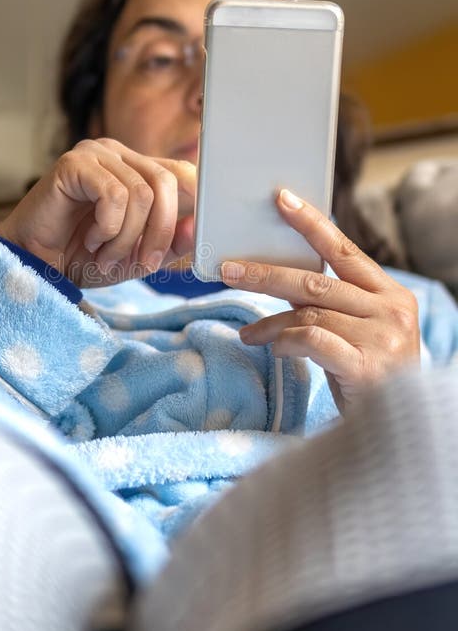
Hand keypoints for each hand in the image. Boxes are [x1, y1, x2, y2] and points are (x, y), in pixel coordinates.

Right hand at [0, 138, 195, 287]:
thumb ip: (169, 243)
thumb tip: (197, 227)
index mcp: (137, 169)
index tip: (181, 244)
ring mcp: (96, 155)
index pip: (183, 173)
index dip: (190, 208)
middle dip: (160, 232)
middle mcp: (119, 154)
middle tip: (142, 263)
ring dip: (127, 238)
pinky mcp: (74, 164)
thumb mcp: (137, 256)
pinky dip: (108, 228)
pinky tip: (91, 240)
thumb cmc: (81, 258)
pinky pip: (113, 195)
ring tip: (106, 255)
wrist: (34, 266)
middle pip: (167, 183)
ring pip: (141, 194)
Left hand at [221, 188, 420, 414]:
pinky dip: (285, 342)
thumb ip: (331, 304)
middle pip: (316, 281)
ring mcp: (382, 338)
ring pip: (308, 313)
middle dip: (266, 274)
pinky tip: (274, 349)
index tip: (282, 200)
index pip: (346, 250)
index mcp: (392, 295)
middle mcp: (391, 311)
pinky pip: (312, 341)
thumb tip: (279, 277)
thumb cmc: (372, 377)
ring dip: (269, 323)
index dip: (311, 224)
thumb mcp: (360, 332)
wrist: (401, 430)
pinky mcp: (367, 367)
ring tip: (248, 334)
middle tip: (228, 270)